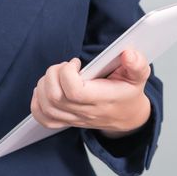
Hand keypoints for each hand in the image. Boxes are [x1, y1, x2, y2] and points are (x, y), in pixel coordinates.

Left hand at [31, 49, 151, 138]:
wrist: (128, 116)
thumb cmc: (129, 92)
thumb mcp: (139, 76)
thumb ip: (137, 64)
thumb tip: (128, 54)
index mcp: (103, 99)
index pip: (74, 92)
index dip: (68, 73)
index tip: (76, 62)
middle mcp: (86, 112)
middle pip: (55, 97)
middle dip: (53, 74)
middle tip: (65, 66)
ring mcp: (75, 119)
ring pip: (47, 106)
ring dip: (44, 85)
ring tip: (57, 74)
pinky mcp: (67, 121)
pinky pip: (44, 118)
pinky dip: (37, 102)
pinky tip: (45, 89)